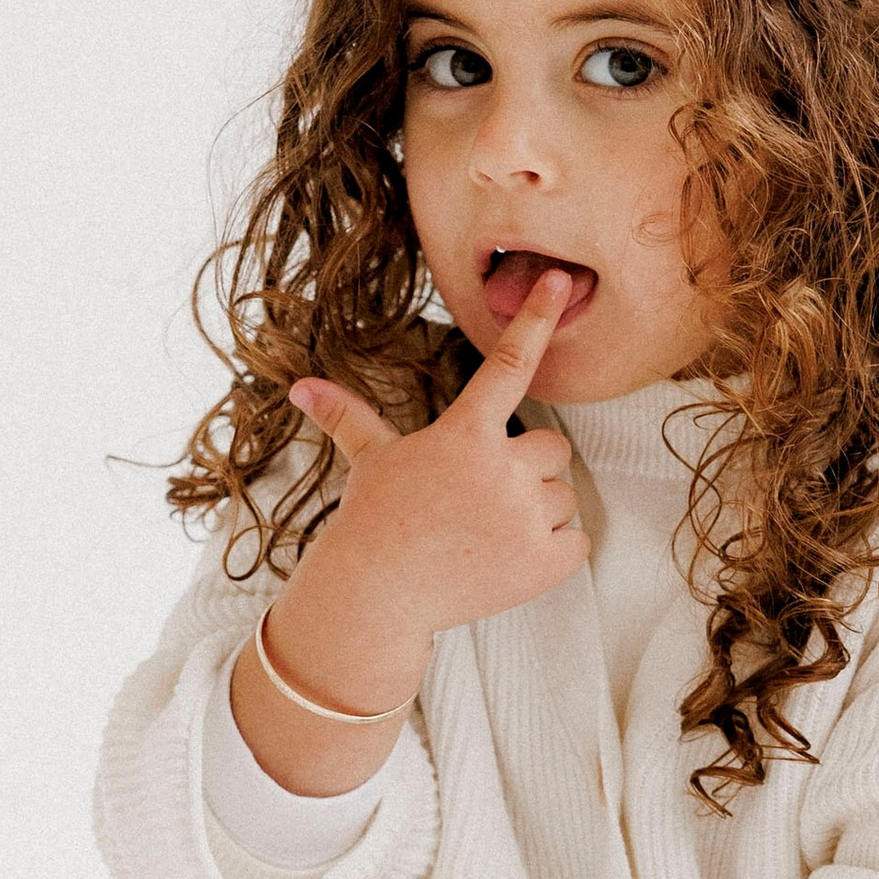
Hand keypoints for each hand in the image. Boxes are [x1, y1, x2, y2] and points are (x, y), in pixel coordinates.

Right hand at [284, 268, 587, 655]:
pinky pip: (577, 541)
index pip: (508, 364)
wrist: (378, 598)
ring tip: (485, 532)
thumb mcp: (369, 462)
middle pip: (553, 447)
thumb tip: (300, 387)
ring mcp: (525, 518)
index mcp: (463, 435)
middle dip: (526, 468)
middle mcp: (500, 470)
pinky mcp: (545, 563)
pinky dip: (553, 551)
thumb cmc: (373, 522)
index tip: (558, 280)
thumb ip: (348, 418)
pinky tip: (508, 558)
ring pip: (564, 497)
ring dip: (536, 512)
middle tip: (481, 497)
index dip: (536, 320)